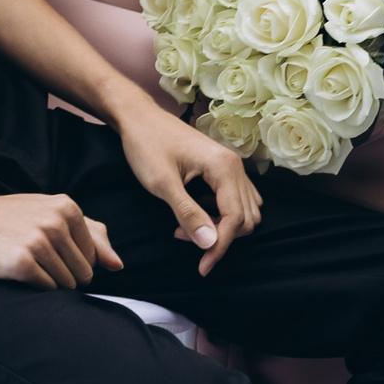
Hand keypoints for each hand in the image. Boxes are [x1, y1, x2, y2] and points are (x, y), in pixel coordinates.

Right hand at [0, 189, 122, 289]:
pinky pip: (47, 290)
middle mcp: (56, 221)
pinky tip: (12, 270)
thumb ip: (90, 234)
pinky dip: (33, 287)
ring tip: (20, 261)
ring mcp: (39, 241)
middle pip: (83, 274)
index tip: (42, 247)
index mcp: (66, 206)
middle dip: (61, 274)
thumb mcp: (47, 213)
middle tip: (29, 256)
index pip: (93, 257)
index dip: (70, 261)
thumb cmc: (3, 219)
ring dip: (46, 282)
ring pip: (67, 285)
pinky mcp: (22, 263)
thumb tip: (117, 265)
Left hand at [114, 102, 262, 275]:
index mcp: (224, 167)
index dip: (220, 247)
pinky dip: (221, 214)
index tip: (202, 267)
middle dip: (218, 237)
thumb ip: (187, 213)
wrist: (138, 117)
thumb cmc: (146, 144)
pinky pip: (236, 199)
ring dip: (221, 227)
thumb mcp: (162, 183)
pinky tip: (196, 211)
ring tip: (185, 227)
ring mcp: (231, 166)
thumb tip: (209, 244)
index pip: (235, 219)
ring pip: (244, 211)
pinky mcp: (223, 168)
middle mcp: (234, 166)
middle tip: (182, 237)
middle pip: (245, 218)